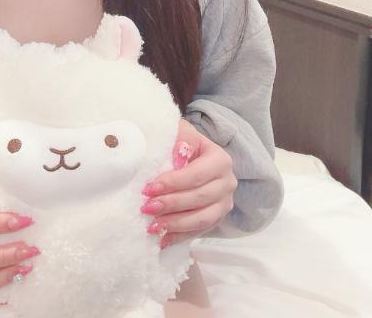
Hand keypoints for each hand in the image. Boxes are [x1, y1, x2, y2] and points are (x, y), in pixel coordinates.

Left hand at [140, 119, 236, 247]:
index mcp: (220, 159)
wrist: (191, 153)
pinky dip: (179, 237)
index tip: (148, 189)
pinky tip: (161, 240)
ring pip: (202, 219)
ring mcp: (224, 203)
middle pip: (200, 198)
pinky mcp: (215, 218)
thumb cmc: (181, 142)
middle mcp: (227, 182)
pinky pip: (198, 232)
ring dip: (175, 224)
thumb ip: (177, 139)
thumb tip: (176, 150)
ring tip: (152, 226)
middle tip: (146, 208)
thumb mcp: (179, 132)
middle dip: (171, 204)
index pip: (197, 174)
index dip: (173, 183)